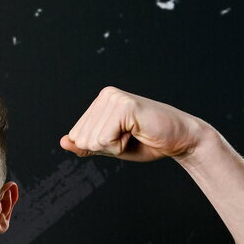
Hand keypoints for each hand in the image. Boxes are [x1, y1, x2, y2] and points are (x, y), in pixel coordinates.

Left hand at [60, 86, 207, 161]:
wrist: (180, 140)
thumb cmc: (147, 143)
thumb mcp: (110, 148)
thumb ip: (86, 145)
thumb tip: (63, 142)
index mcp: (100, 102)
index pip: (77, 136)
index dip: (98, 148)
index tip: (122, 139)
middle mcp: (105, 95)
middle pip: (82, 139)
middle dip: (105, 148)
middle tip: (130, 138)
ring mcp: (115, 98)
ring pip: (92, 141)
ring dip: (114, 147)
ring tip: (134, 135)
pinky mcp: (125, 106)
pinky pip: (105, 139)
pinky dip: (120, 146)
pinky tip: (137, 134)